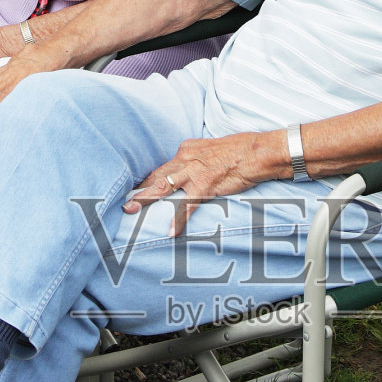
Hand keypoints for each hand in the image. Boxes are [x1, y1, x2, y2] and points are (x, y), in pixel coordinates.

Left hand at [124, 132, 278, 236]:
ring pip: (163, 186)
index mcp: (187, 150)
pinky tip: (172, 231)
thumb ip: (197, 160)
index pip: (162, 166)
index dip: (148, 180)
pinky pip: (188, 204)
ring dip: (145, 199)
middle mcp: (185, 158)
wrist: (257, 152)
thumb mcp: (211, 150)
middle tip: (123, 201)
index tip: (136, 189)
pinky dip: (179, 218)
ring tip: (131, 209)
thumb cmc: (240, 151)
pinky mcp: (205, 184)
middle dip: (138, 189)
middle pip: (156, 175)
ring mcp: (194, 171)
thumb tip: (188, 170)